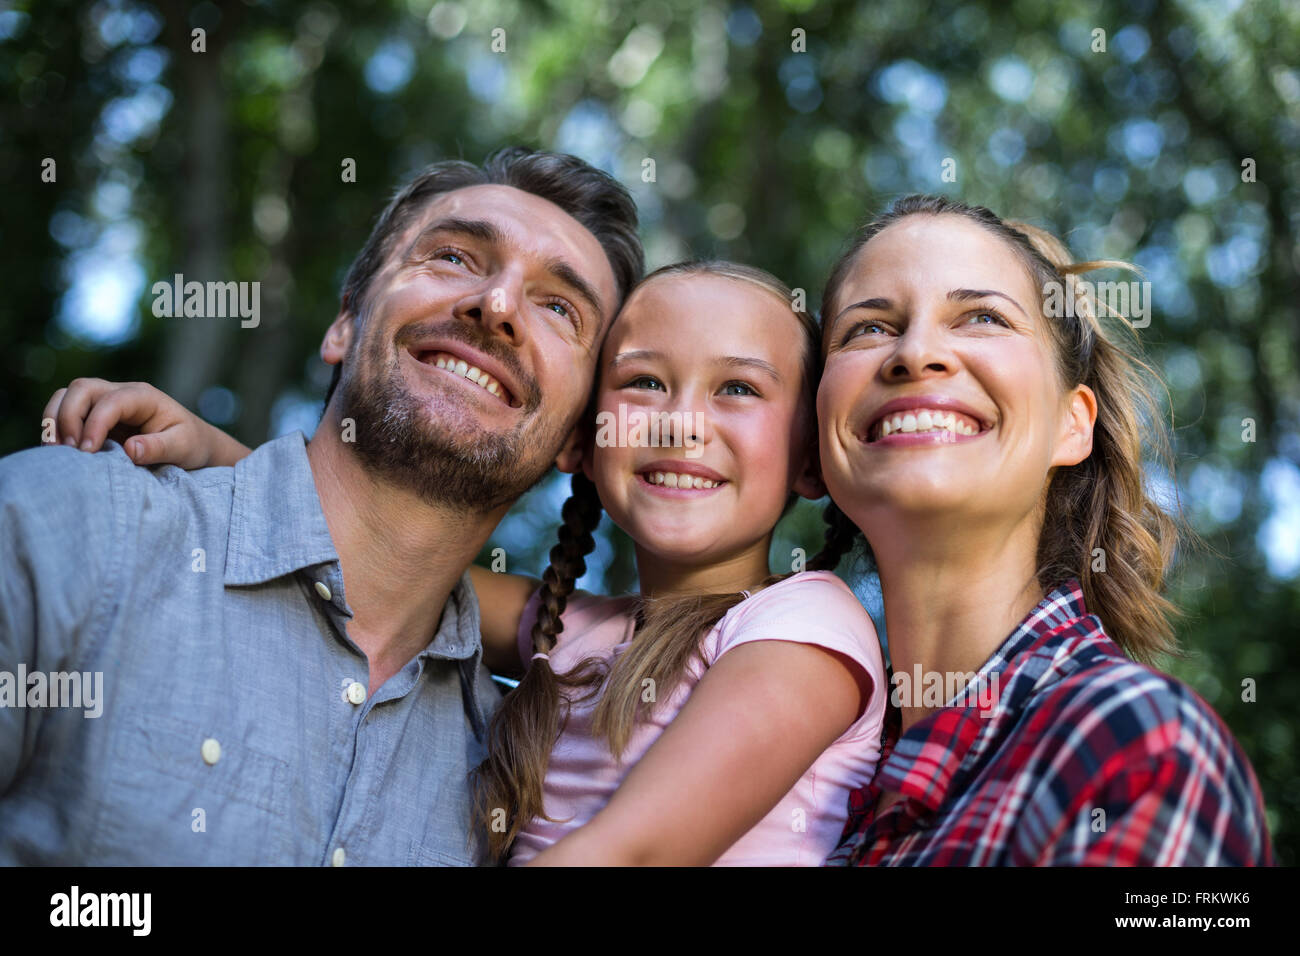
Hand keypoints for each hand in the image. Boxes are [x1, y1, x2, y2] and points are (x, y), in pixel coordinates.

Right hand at [41, 378, 225, 468]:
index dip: (94, 423)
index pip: (111, 401)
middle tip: (70, 451)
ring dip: (56, 420)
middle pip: (81, 389)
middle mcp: (121, 393)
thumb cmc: (192, 444)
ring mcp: (106, 403)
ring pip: (67, 396)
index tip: (88, 451)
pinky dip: (57, 428)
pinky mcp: (95, 417)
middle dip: (67, 416)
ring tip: (57, 451)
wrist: (194, 445)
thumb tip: (130, 450)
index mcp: (144, 396)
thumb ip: (158, 448)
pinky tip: (61, 452)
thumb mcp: (183, 447)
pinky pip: (67, 413)